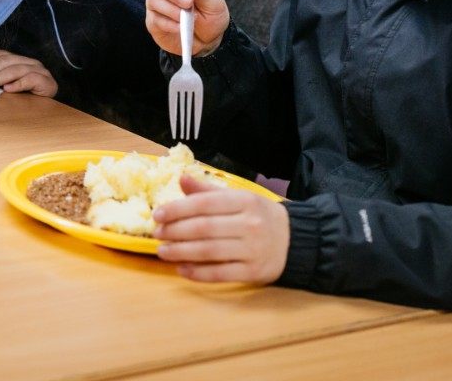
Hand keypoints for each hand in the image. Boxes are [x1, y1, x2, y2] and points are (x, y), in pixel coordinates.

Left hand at [0, 50, 58, 96]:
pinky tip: (7, 89)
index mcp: (21, 60)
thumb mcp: (9, 85)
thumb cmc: (29, 97)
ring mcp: (40, 71)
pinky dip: (18, 84)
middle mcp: (31, 62)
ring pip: (16, 69)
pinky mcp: (47, 82)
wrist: (51, 109)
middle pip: (6, 61)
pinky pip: (31, 79)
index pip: (1, 56)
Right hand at [146, 0, 229, 56]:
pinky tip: (181, 27)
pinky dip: (170, 24)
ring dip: (172, 9)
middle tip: (189, 2)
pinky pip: (155, 19)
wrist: (208, 41)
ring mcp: (156, 3)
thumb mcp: (214, 2)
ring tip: (189, 18)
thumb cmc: (211, 15)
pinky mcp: (153, 22)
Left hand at [153, 175, 289, 283]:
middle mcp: (249, 224)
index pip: (204, 203)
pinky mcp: (253, 271)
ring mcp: (252, 249)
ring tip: (163, 251)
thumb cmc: (259, 216)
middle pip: (204, 228)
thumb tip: (181, 178)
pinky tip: (181, 270)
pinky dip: (197, 273)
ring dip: (181, 252)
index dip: (177, 209)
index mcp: (244, 201)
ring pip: (209, 251)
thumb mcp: (239, 197)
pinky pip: (220, 273)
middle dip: (175, 232)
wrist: (295, 240)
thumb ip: (209, 191)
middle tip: (157, 234)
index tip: (157, 215)